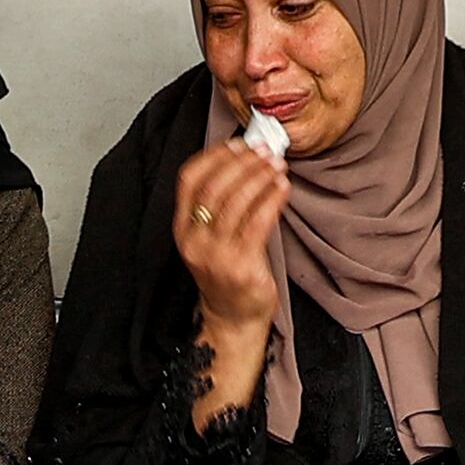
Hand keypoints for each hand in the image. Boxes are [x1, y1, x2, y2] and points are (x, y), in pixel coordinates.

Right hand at [171, 141, 288, 423]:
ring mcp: (216, 256)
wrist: (233, 319)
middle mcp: (195, 242)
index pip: (190, 179)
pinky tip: (282, 187)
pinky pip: (258, 222)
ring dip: (260, 177)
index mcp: (183, 229)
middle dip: (243, 163)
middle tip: (265, 150)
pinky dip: (272, 199)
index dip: (215, 156)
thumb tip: (247, 159)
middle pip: (215, 186)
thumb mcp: (211, 238)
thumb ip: (219, 204)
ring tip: (277, 166)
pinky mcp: (241, 267)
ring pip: (236, 202)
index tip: (239, 144)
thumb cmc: (228, 274)